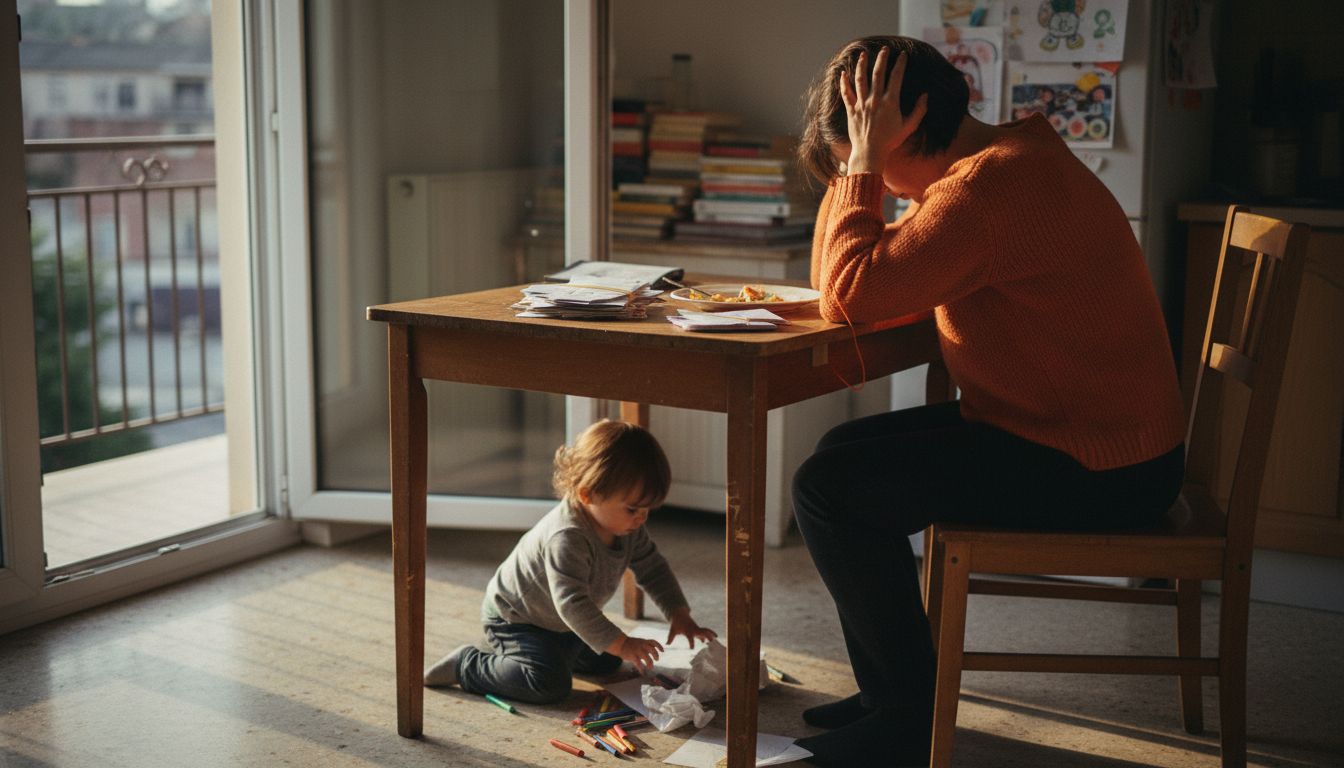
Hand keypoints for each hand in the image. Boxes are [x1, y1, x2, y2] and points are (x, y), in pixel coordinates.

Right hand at [612, 635, 662, 672]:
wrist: (619, 643)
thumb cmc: (629, 644)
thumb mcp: (639, 641)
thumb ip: (645, 646)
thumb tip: (652, 651)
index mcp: (644, 641)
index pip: (654, 642)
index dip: (659, 647)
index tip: (662, 651)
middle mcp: (642, 645)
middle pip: (652, 650)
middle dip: (656, 656)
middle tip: (656, 660)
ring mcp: (637, 651)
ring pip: (647, 658)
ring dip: (650, 663)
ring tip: (650, 667)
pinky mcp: (632, 656)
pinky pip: (639, 664)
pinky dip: (641, 669)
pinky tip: (642, 672)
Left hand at [667, 607, 717, 647]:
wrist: (679, 614)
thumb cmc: (676, 624)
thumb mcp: (673, 630)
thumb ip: (670, 638)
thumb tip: (666, 644)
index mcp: (687, 631)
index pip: (690, 637)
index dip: (691, 643)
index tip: (692, 648)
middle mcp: (693, 629)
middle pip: (701, 632)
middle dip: (706, 636)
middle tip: (710, 641)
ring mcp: (696, 628)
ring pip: (705, 630)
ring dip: (710, 634)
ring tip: (716, 639)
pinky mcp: (698, 628)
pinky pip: (705, 630)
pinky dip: (710, 633)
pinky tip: (715, 637)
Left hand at [839, 47, 928, 175]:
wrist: (870, 152)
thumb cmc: (890, 141)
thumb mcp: (909, 127)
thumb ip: (919, 111)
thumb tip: (925, 96)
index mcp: (890, 102)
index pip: (896, 77)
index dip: (900, 64)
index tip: (903, 55)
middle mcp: (875, 100)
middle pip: (878, 73)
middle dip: (882, 59)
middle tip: (885, 49)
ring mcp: (862, 104)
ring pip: (860, 80)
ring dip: (862, 65)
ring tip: (863, 54)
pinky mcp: (852, 111)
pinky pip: (846, 94)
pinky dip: (844, 83)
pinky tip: (843, 73)